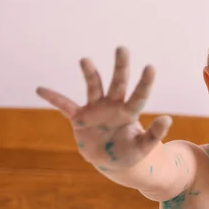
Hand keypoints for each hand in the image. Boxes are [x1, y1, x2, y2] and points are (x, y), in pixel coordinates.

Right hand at [36, 46, 171, 169]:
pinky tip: (40, 89)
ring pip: (94, 87)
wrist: (111, 160)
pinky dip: (54, 98)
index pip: (139, 96)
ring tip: (85, 60)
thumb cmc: (130, 152)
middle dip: (121, 66)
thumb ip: (154, 135)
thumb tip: (167, 118)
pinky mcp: (79, 118)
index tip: (151, 67)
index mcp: (130, 113)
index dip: (145, 82)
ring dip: (90, 74)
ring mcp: (96, 110)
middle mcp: (113, 105)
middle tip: (122, 48)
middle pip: (118, 82)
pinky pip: (64, 106)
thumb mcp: (142, 147)